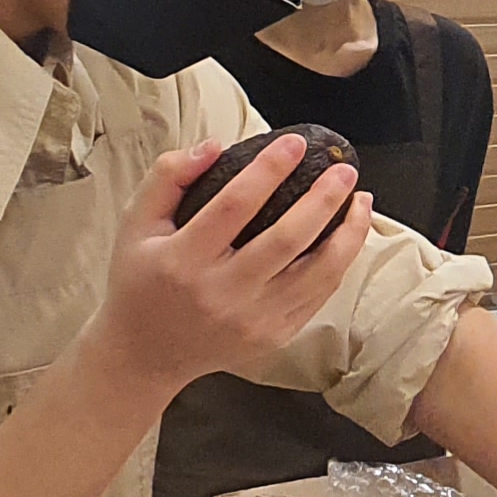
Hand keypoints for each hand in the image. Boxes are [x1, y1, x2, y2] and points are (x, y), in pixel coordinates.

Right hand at [87, 138, 370, 403]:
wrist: (144, 354)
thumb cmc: (141, 281)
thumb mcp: (135, 224)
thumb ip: (168, 177)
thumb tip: (215, 146)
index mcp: (183, 260)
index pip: (234, 205)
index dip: (269, 169)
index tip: (295, 143)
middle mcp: (221, 294)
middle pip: (287, 239)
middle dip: (324, 199)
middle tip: (344, 169)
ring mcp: (252, 320)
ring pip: (318, 273)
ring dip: (348, 233)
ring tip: (361, 199)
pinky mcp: (274, 336)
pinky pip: (319, 295)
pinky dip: (340, 262)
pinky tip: (347, 235)